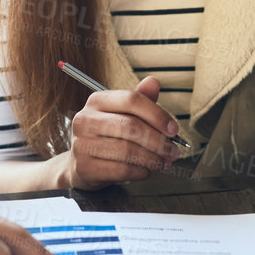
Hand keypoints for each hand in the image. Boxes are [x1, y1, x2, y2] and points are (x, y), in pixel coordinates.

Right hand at [58, 75, 182, 190]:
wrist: (81, 164)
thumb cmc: (107, 136)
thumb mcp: (122, 114)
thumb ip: (140, 99)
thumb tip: (154, 82)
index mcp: (97, 100)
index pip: (131, 100)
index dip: (157, 114)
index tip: (173, 129)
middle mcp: (86, 119)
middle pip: (130, 126)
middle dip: (158, 141)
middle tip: (173, 151)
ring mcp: (82, 144)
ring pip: (127, 150)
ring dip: (153, 159)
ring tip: (164, 163)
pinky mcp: (84, 167)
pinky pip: (121, 170)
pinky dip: (140, 172)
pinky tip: (147, 171)